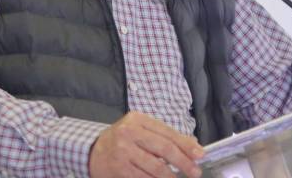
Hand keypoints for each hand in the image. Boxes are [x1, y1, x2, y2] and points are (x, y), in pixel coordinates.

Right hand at [88, 111, 204, 177]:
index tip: (199, 155)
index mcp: (137, 119)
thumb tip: (192, 145)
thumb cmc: (121, 140)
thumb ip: (163, 135)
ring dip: (171, 176)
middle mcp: (129, 133)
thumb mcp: (139, 130)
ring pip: (156, 167)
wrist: (92, 152)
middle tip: (195, 171)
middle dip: (183, 162)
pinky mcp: (119, 169)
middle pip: (164, 148)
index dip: (186, 145)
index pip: (167, 132)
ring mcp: (123, 151)